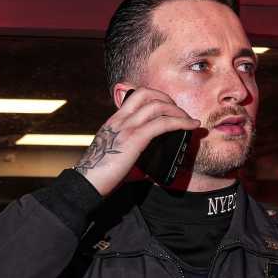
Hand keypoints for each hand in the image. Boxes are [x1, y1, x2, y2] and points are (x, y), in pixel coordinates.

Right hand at [73, 88, 198, 197]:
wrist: (86, 183)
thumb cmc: (99, 175)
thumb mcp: (114, 156)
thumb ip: (130, 153)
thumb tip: (148, 167)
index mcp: (113, 121)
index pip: (135, 96)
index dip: (155, 97)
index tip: (168, 109)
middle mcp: (119, 119)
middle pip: (147, 93)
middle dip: (168, 99)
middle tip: (179, 114)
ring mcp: (126, 127)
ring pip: (157, 105)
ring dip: (178, 111)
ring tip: (189, 121)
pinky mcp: (134, 138)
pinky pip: (162, 123)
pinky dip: (180, 122)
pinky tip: (191, 126)